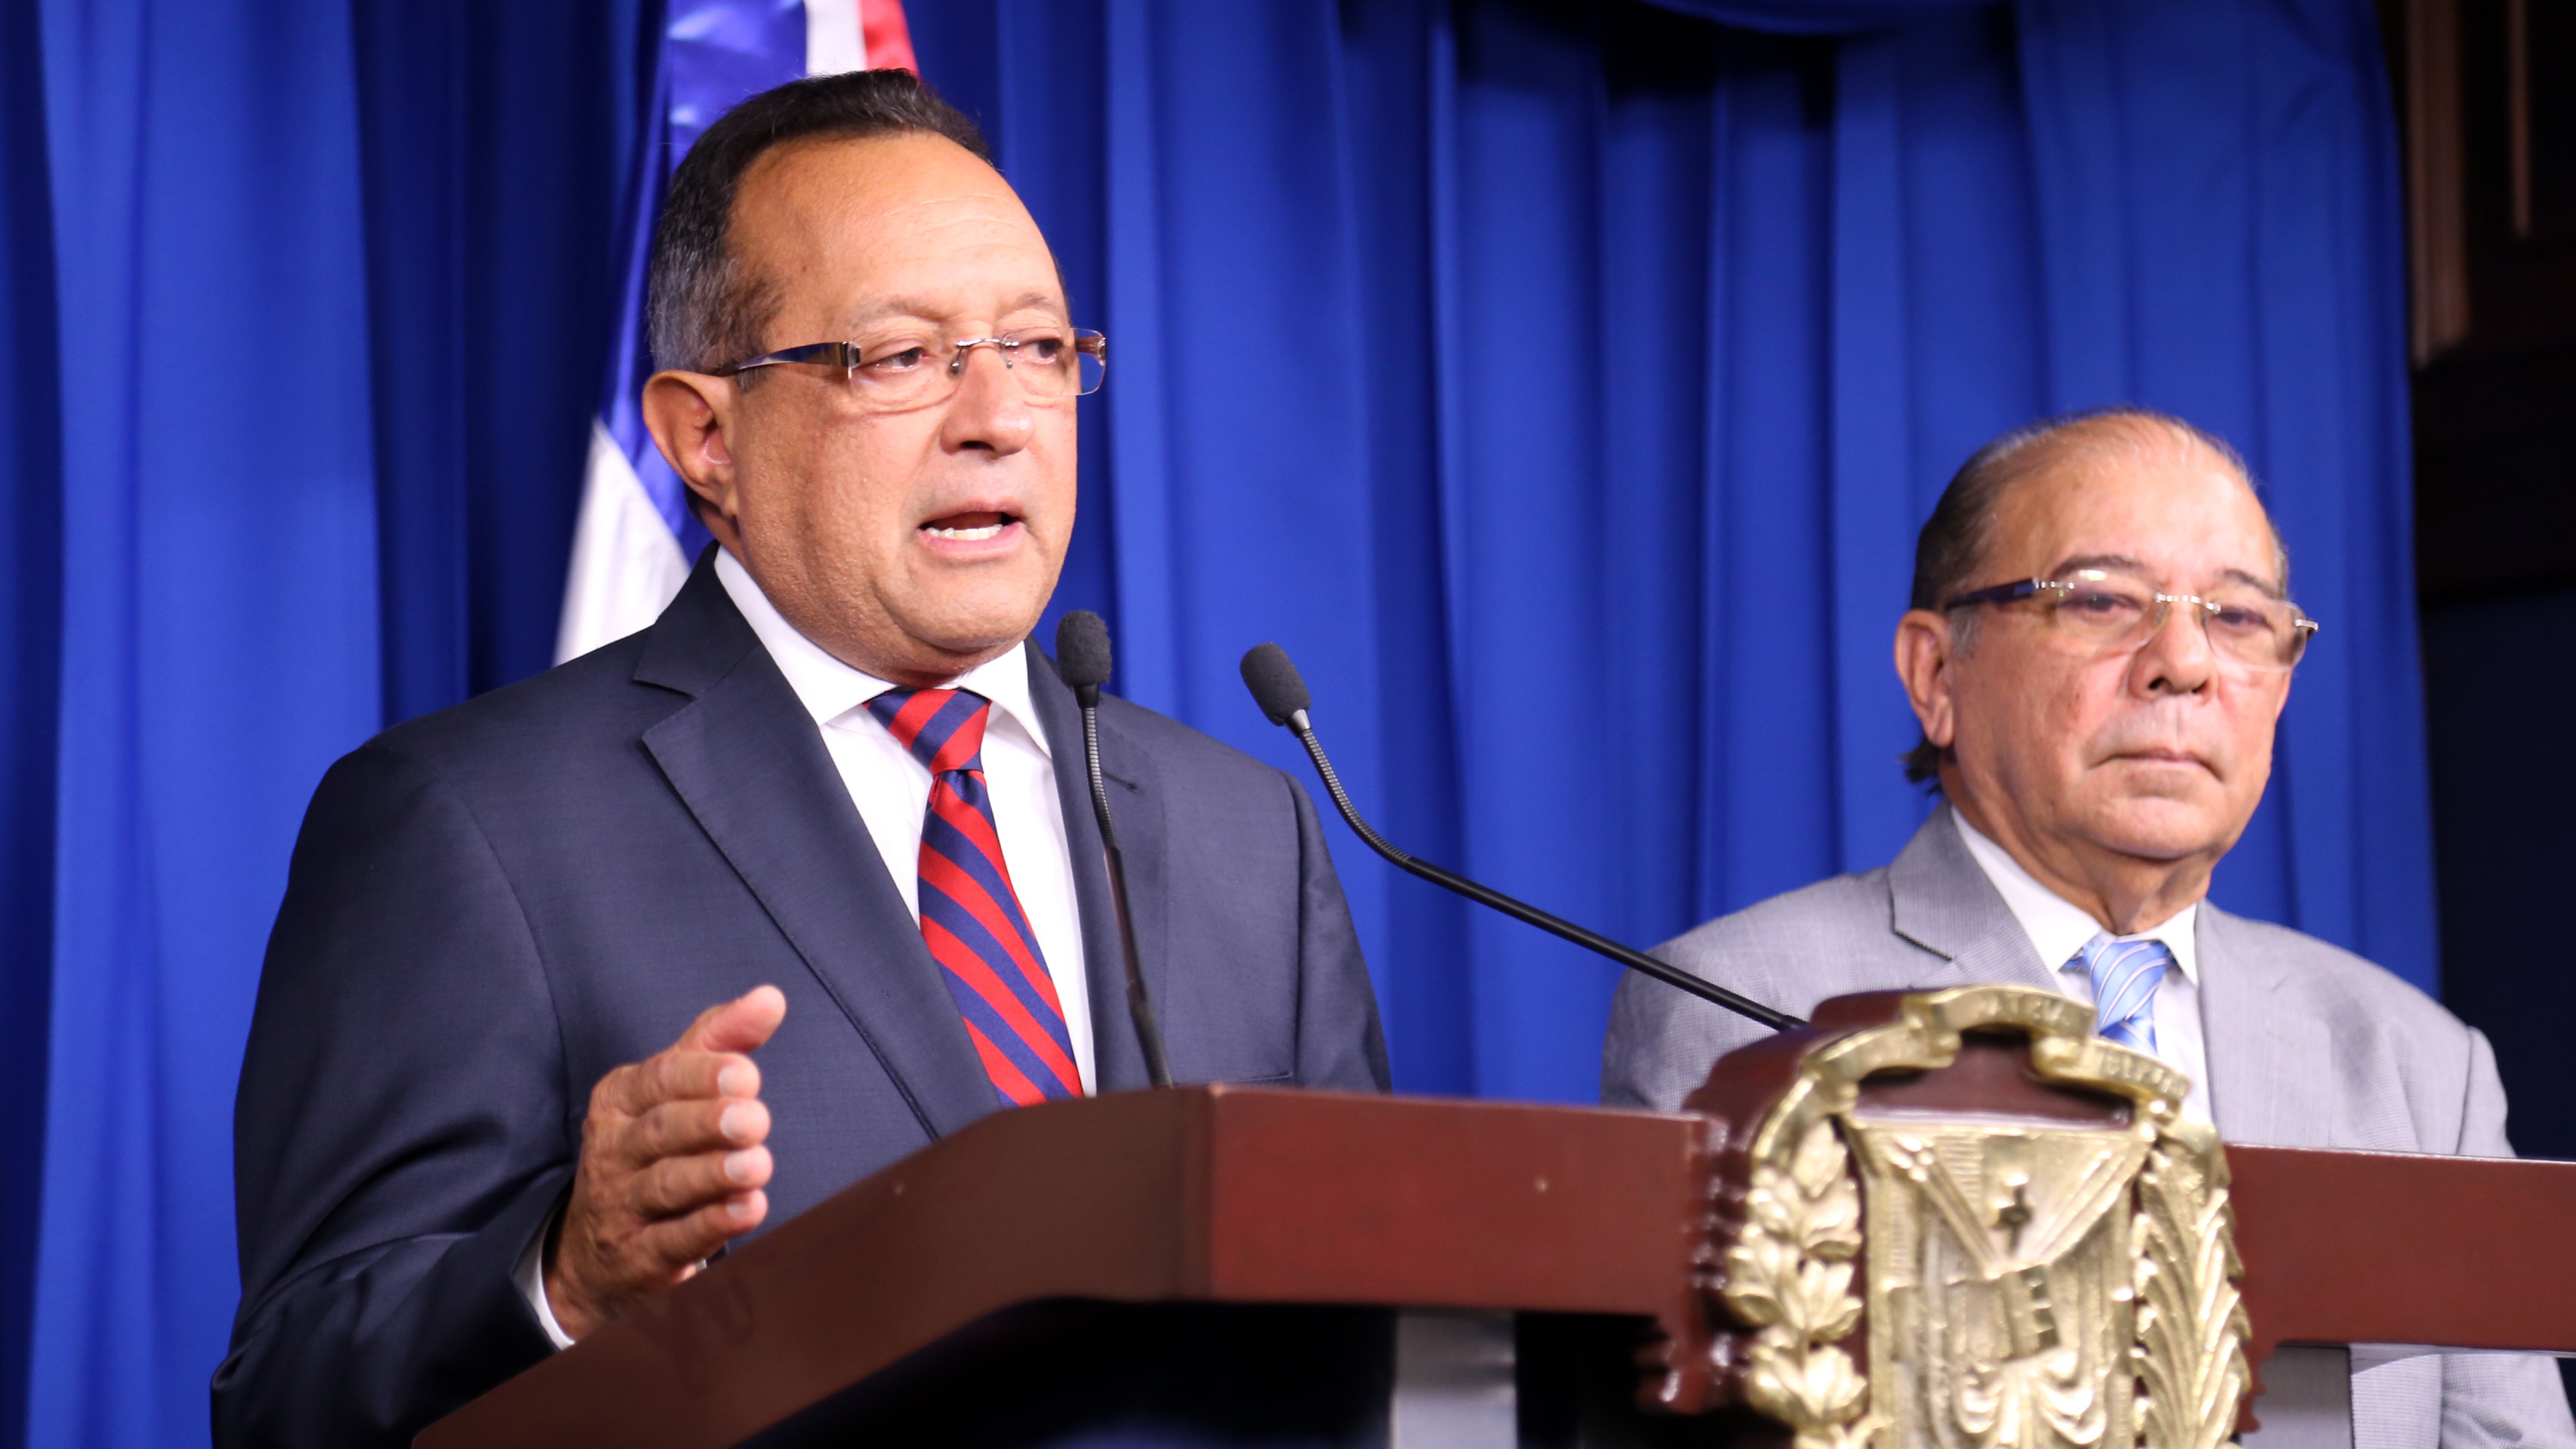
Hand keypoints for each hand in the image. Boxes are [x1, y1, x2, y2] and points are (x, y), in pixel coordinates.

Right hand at [543, 986, 786, 1340]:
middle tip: (756, 1118)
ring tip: (758, 1165)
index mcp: (620, 1098)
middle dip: (709, 1122)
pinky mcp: (639, 1258)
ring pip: (667, 1185)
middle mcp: (614, 1149)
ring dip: (714, 1174)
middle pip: (661, 1131)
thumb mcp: (673, 1090)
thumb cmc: (651, 1149)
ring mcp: (621, 1206)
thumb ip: (719, 1041)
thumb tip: (771, 997)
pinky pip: (673, 1240)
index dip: (702, 1076)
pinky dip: (711, 1225)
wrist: (593, 1255)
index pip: (659, 1079)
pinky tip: (748, 1210)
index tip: (747, 1073)